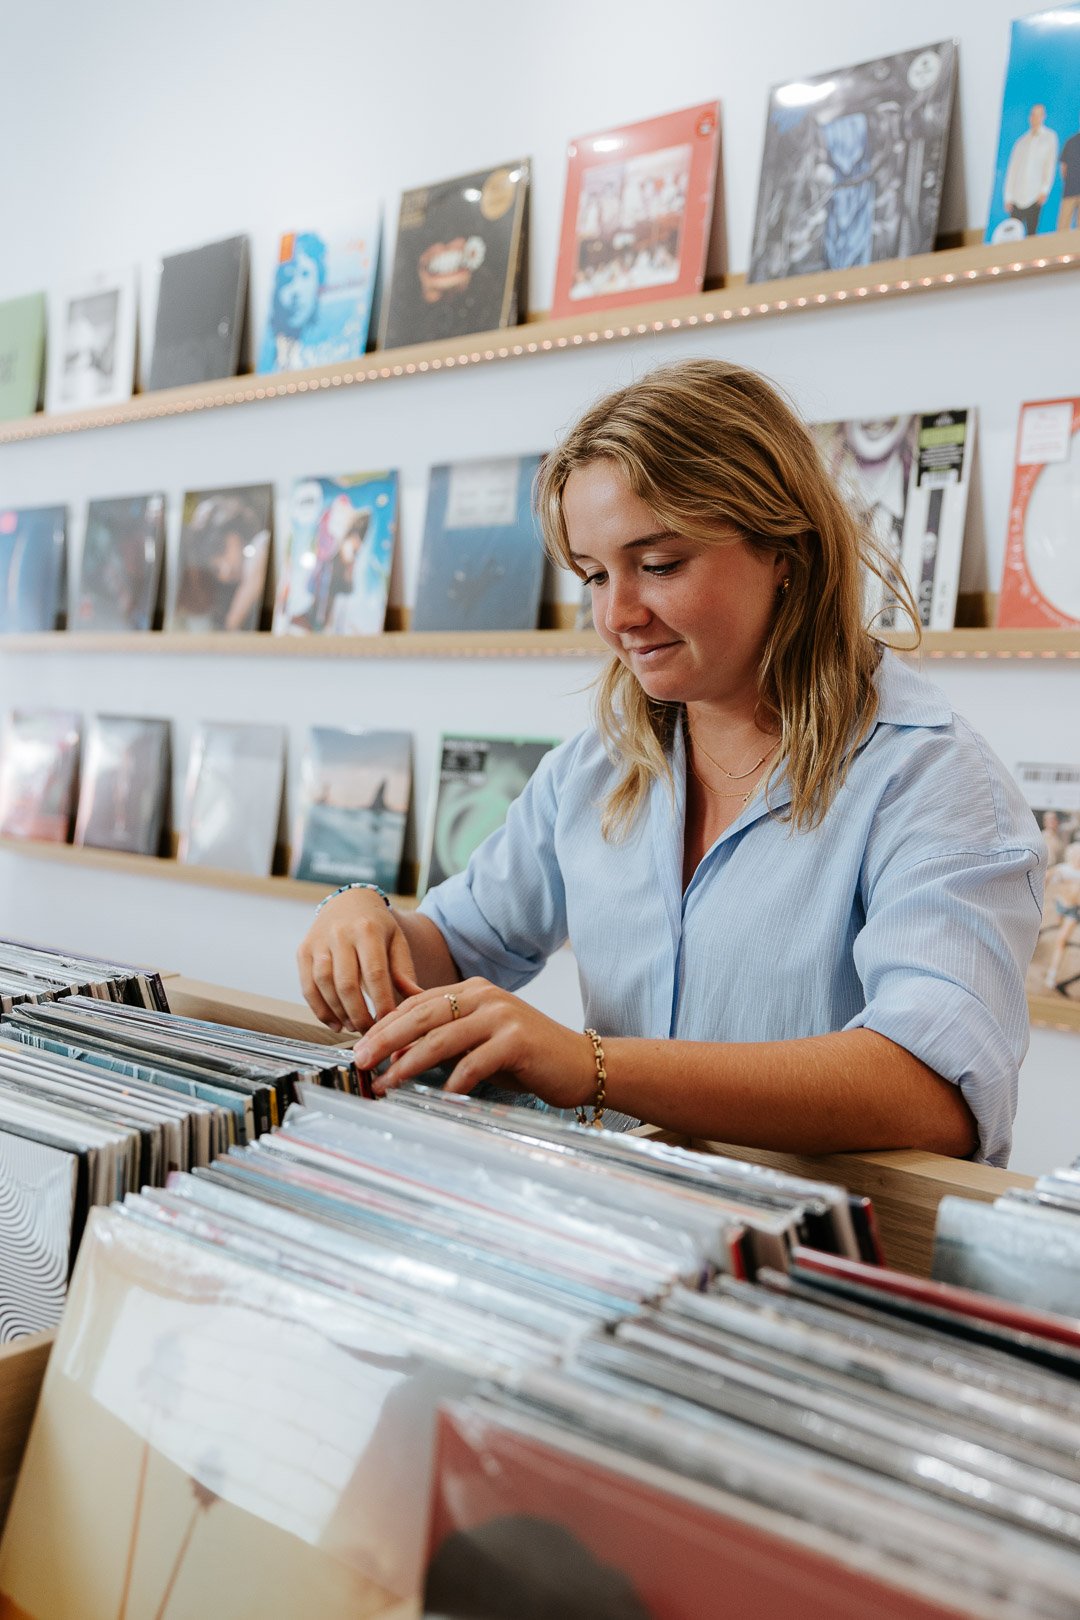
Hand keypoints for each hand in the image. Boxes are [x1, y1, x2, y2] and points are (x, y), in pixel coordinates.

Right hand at [297, 889, 420, 1032]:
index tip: (390, 1023)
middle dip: (359, 1014)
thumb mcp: (396, 941)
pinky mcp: (303, 951)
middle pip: (346, 983)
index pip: (375, 973)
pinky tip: (335, 1022)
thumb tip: (418, 1000)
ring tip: (353, 1027)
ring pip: (323, 986)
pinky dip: (319, 1009)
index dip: (382, 1003)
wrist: (348, 901)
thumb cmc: (376, 926)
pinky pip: (307, 986)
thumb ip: (405, 971)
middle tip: (370, 1032)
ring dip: (338, 1013)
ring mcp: (318, 942)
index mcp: (368, 930)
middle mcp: (339, 933)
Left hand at [353, 977, 595, 1110]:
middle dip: (386, 1039)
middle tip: (360, 1061)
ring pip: (443, 1037)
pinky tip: (440, 1095)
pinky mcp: (517, 1040)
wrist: (579, 1063)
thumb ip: (444, 1042)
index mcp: (472, 991)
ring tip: (387, 1082)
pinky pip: (476, 1062)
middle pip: (422, 1015)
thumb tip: (395, 1057)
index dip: (384, 1026)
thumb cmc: (525, 1057)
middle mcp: (485, 996)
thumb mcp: (479, 1042)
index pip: (416, 1004)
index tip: (359, 1047)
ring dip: (409, 1063)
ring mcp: (502, 1016)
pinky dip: (455, 1080)